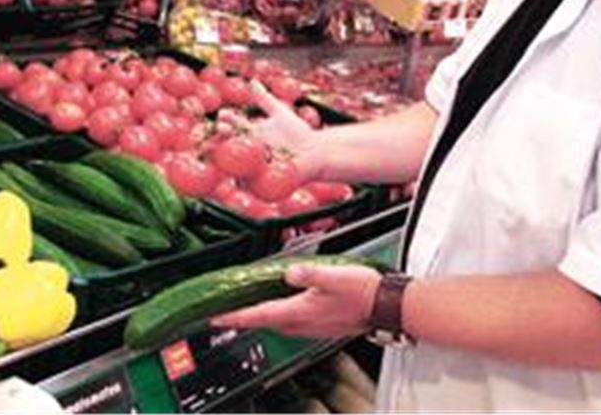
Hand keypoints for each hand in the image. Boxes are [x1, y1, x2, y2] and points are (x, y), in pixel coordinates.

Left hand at [211, 264, 380, 338]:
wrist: (385, 306)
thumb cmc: (363, 291)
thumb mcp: (335, 275)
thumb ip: (310, 274)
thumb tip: (287, 272)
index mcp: (300, 311)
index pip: (259, 315)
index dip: (235, 316)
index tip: (215, 317)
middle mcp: (302, 324)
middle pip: (263, 322)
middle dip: (242, 317)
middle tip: (223, 311)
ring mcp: (311, 327)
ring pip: (276, 323)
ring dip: (259, 317)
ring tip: (244, 309)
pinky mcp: (319, 325)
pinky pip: (290, 323)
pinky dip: (276, 316)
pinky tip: (279, 307)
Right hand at [223, 82, 320, 179]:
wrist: (314, 153)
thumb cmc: (298, 133)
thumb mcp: (280, 114)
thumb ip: (264, 99)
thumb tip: (252, 81)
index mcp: (251, 132)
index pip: (233, 124)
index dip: (226, 120)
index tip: (222, 113)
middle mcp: (249, 149)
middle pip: (230, 142)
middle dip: (222, 137)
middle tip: (220, 128)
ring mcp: (254, 165)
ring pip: (237, 161)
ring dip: (230, 155)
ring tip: (227, 148)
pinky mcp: (260, 180)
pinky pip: (249, 179)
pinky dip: (245, 174)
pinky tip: (243, 168)